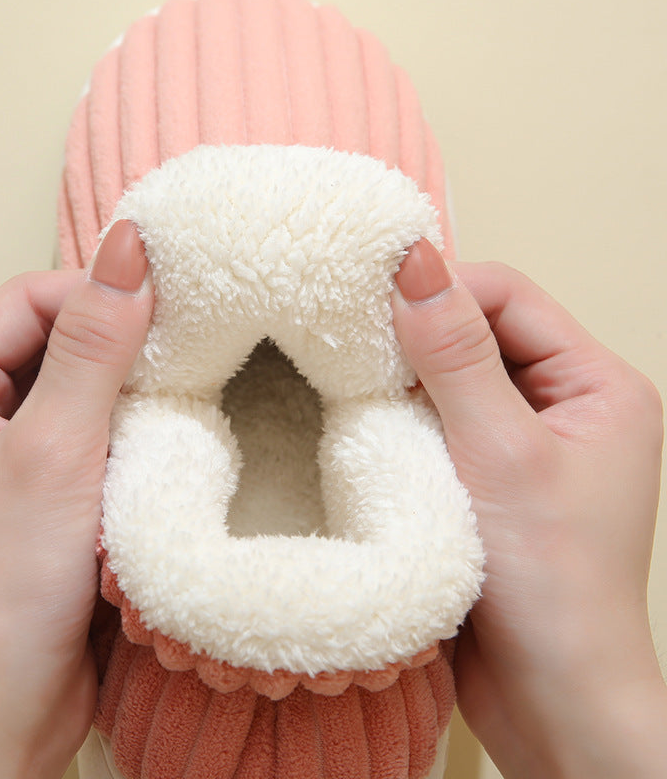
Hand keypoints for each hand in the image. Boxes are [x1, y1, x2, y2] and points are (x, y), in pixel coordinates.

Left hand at [0, 221, 151, 778]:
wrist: (3, 707)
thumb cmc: (5, 584)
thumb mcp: (58, 449)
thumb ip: (94, 346)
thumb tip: (127, 249)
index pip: (24, 301)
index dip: (93, 295)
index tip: (163, 303)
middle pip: (47, 342)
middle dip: (112, 346)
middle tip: (176, 353)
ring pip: (71, 389)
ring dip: (122, 393)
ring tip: (169, 401)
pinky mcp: (31, 491)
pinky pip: (81, 434)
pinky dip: (121, 432)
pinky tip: (154, 443)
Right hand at [392, 239, 666, 777]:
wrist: (548, 696)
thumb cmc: (551, 581)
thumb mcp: (501, 451)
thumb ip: (455, 354)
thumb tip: (415, 262)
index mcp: (599, 386)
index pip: (509, 296)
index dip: (444, 291)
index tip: (375, 302)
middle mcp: (568, 408)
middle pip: (481, 334)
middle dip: (420, 341)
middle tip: (360, 352)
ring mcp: (528, 444)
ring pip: (453, 380)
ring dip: (407, 385)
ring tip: (364, 397)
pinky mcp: (490, 479)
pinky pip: (441, 424)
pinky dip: (404, 423)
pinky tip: (374, 434)